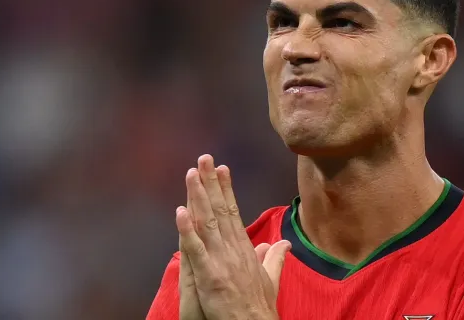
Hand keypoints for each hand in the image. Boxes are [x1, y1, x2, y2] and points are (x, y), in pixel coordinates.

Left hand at [177, 155, 290, 319]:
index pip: (233, 212)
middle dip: (211, 183)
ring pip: (208, 223)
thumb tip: (283, 243)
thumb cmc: (260, 307)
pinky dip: (188, 231)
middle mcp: (233, 249)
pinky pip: (196, 250)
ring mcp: (221, 261)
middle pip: (220, 210)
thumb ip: (275, 259)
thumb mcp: (270, 279)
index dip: (226, 190)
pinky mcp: (210, 276)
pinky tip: (180, 212)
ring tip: (191, 174)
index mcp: (245, 248)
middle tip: (204, 158)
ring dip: (199, 197)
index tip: (222, 169)